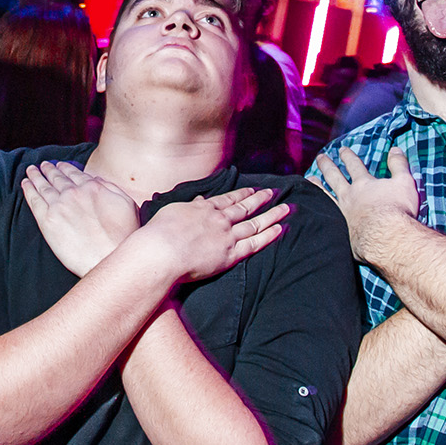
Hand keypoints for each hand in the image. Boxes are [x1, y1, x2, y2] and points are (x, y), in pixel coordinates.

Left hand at [22, 162, 139, 276]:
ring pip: (43, 186)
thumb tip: (96, 180)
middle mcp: (73, 192)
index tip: (60, 165)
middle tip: (43, 165)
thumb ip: (110, 187)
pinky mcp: (47, 221)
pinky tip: (25, 183)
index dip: (66, 167)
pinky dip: (28, 190)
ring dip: (36, 176)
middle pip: (57, 177)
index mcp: (92, 187)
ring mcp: (58, 206)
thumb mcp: (126, 203)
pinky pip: (34, 200)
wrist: (109, 257)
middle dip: (49, 169)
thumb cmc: (123, 234)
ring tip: (31, 170)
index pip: (74, 173)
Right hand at [131, 187, 290, 284]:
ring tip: (286, 208)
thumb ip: (189, 205)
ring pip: (254, 223)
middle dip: (260, 199)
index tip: (252, 190)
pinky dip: (268, 236)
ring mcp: (226, 236)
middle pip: (244, 207)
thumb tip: (199, 199)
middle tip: (274, 193)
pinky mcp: (230, 254)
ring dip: (272, 214)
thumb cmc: (159, 233)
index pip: (227, 199)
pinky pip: (254, 244)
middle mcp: (219, 219)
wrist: (162, 251)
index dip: (241, 194)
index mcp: (203, 208)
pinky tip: (280, 229)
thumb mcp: (173, 211)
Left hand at [313, 148, 420, 265]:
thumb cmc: (397, 209)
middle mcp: (349, 197)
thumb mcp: (404, 182)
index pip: (354, 166)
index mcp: (364, 184)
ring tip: (309, 179)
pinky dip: (318, 210)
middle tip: (320, 158)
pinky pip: (325, 217)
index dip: (348, 156)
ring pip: (325, 195)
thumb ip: (399, 165)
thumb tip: (394, 149)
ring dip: (317, 186)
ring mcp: (342, 213)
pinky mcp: (341, 231)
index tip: (342, 149)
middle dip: (327, 165)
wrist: (386, 237)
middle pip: (334, 177)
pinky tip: (313, 210)